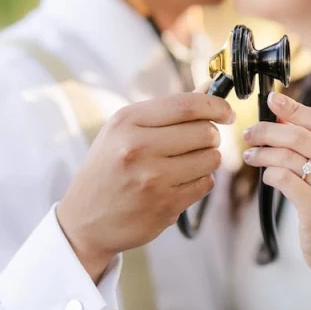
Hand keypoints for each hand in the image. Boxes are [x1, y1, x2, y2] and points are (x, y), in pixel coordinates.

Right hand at [57, 92, 235, 280]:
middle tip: (198, 143)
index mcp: (127, 122)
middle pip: (206, 132)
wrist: (83, 220)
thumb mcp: (125, 131)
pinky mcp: (166, 205)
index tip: (226, 113)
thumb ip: (168, 111)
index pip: (187, 105)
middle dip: (211, 136)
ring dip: (207, 160)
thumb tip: (209, 89)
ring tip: (186, 164)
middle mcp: (138, 148)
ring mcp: (153, 179)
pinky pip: (206, 184)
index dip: (216, 106)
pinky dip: (200, 182)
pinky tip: (179, 183)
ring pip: (211, 159)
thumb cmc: (108, 169)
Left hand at [242, 92, 310, 275]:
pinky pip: (283, 179)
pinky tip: (266, 176)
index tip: (273, 101)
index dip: (295, 108)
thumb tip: (283, 118)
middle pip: (301, 136)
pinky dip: (269, 174)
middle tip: (250, 133)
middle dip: (269, 130)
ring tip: (250, 155)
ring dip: (263, 153)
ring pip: (288, 157)